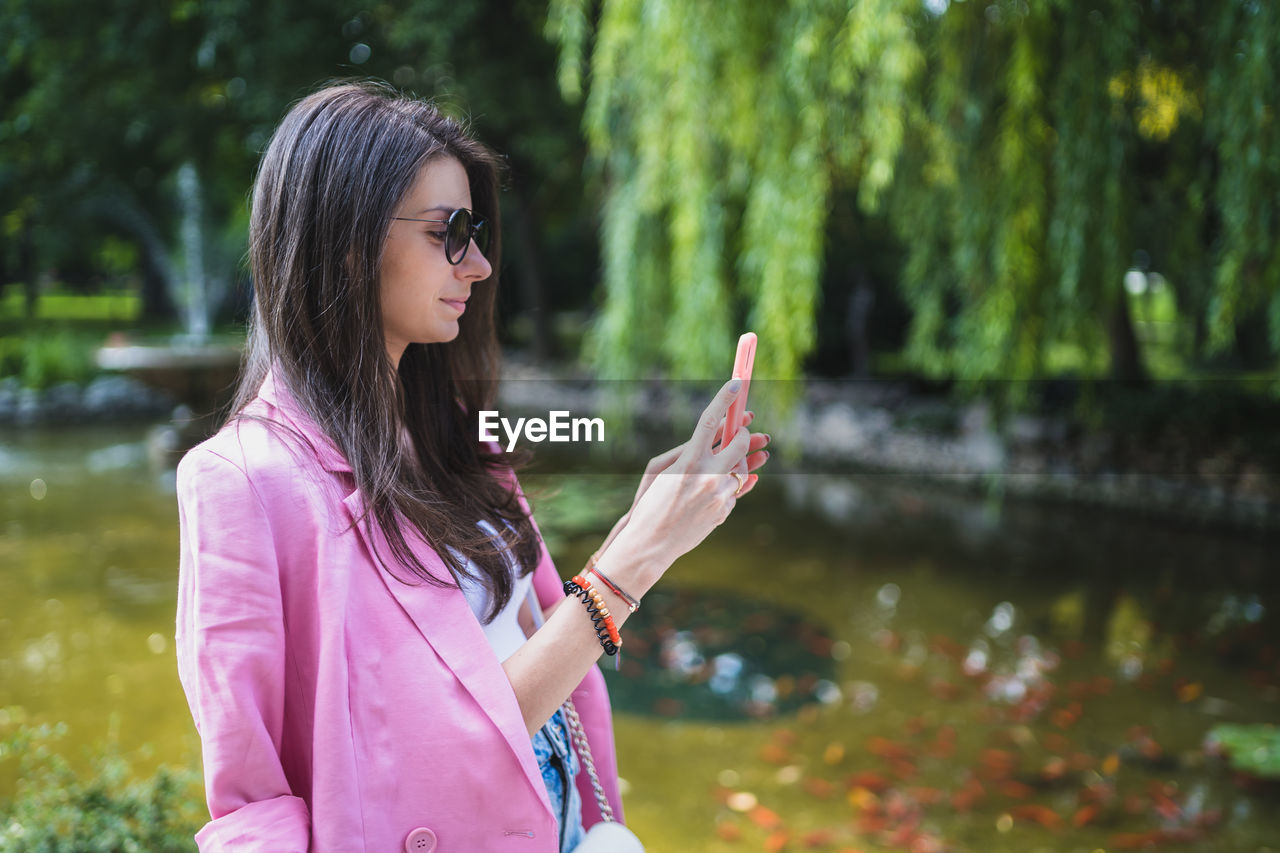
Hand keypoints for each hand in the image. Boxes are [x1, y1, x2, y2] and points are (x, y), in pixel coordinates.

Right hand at [609, 379, 767, 581]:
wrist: (652, 542)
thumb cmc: (652, 503)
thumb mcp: (664, 472)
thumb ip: (691, 454)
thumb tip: (720, 442)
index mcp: (688, 461)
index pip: (710, 422)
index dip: (724, 400)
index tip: (736, 384)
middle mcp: (707, 476)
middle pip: (738, 443)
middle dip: (744, 435)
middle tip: (745, 430)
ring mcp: (718, 495)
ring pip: (743, 470)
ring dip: (743, 463)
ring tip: (744, 460)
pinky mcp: (724, 511)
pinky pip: (737, 492)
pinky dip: (734, 487)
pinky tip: (728, 486)